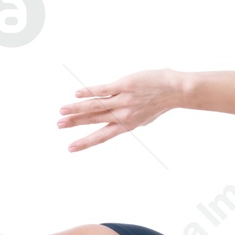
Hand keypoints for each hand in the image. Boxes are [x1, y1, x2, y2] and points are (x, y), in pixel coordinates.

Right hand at [57, 69, 182, 151]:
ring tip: (62, 111)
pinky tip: (77, 94)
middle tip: (58, 125)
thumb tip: (119, 121)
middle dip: (75, 124)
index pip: (102, 136)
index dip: (86, 142)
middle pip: (94, 120)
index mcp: (127, 125)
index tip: (71, 148)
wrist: (176, 90)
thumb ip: (130, 120)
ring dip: (77, 109)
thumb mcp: (145, 117)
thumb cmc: (160, 102)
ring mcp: (123, 100)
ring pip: (96, 106)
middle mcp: (123, 115)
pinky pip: (103, 90)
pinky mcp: (125, 86)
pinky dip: (89, 92)